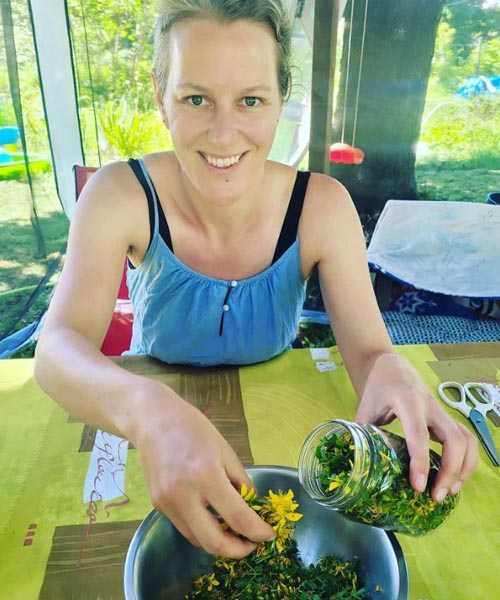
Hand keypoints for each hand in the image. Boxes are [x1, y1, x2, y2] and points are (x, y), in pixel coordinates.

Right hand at [130, 384, 275, 557]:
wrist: (153, 420)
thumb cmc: (192, 428)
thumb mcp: (225, 450)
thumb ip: (241, 481)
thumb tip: (253, 507)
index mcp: (206, 475)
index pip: (238, 517)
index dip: (258, 532)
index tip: (268, 534)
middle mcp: (183, 495)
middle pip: (214, 542)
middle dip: (238, 550)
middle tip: (251, 544)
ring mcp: (167, 503)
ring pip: (197, 540)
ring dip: (219, 543)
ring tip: (234, 534)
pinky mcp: (158, 505)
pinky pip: (184, 527)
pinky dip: (202, 531)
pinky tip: (213, 520)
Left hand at [355, 353, 477, 501]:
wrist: (393, 367)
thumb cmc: (378, 388)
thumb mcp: (365, 408)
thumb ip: (363, 434)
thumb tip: (358, 464)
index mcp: (407, 401)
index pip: (419, 434)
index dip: (420, 462)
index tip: (418, 486)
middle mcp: (431, 407)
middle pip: (454, 439)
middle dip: (451, 471)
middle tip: (436, 496)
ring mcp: (442, 412)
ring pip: (467, 440)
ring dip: (464, 468)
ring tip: (449, 492)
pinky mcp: (447, 419)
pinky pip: (467, 440)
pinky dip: (466, 461)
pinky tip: (454, 479)